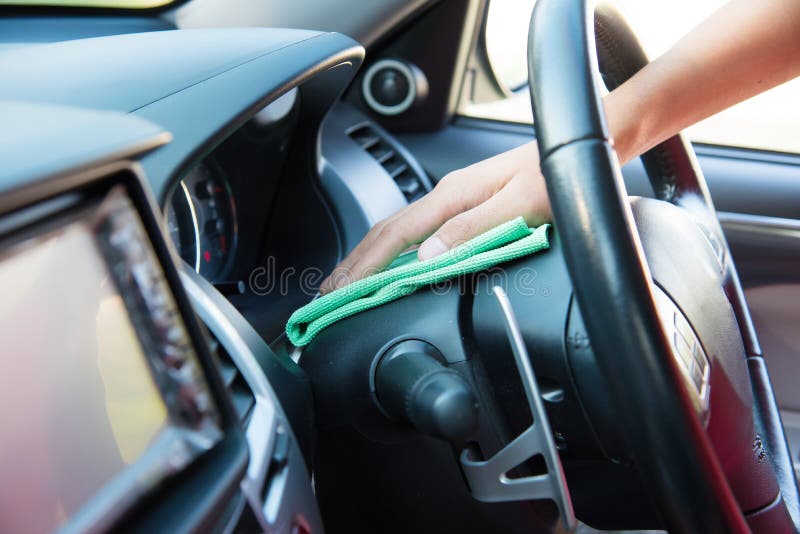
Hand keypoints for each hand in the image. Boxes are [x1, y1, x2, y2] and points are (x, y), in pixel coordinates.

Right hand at [319, 140, 551, 293]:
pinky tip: (392, 261)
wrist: (578, 147)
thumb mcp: (520, 205)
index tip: (342, 291)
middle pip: (386, 231)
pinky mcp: (466, 204)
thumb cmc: (557, 175)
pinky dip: (395, 250)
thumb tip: (428, 255)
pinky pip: (417, 230)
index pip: (395, 236)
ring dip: (370, 256)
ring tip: (350, 279)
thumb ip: (474, 229)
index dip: (365, 266)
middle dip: (354, 262)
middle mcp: (447, 195)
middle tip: (329, 291)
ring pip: (399, 229)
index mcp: (453, 195)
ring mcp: (455, 198)